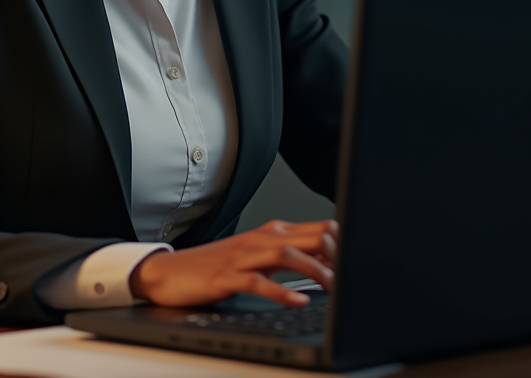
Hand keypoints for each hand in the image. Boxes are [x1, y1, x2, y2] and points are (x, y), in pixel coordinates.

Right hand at [129, 219, 337, 308]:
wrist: (173, 272)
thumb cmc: (217, 265)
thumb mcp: (257, 257)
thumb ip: (289, 255)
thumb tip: (328, 261)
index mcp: (270, 233)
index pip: (314, 228)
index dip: (340, 243)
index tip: (357, 260)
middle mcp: (260, 239)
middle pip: (305, 236)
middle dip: (333, 253)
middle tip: (352, 273)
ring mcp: (243, 257)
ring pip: (286, 254)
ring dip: (313, 269)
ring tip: (332, 287)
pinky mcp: (228, 276)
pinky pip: (258, 282)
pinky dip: (280, 291)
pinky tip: (296, 300)